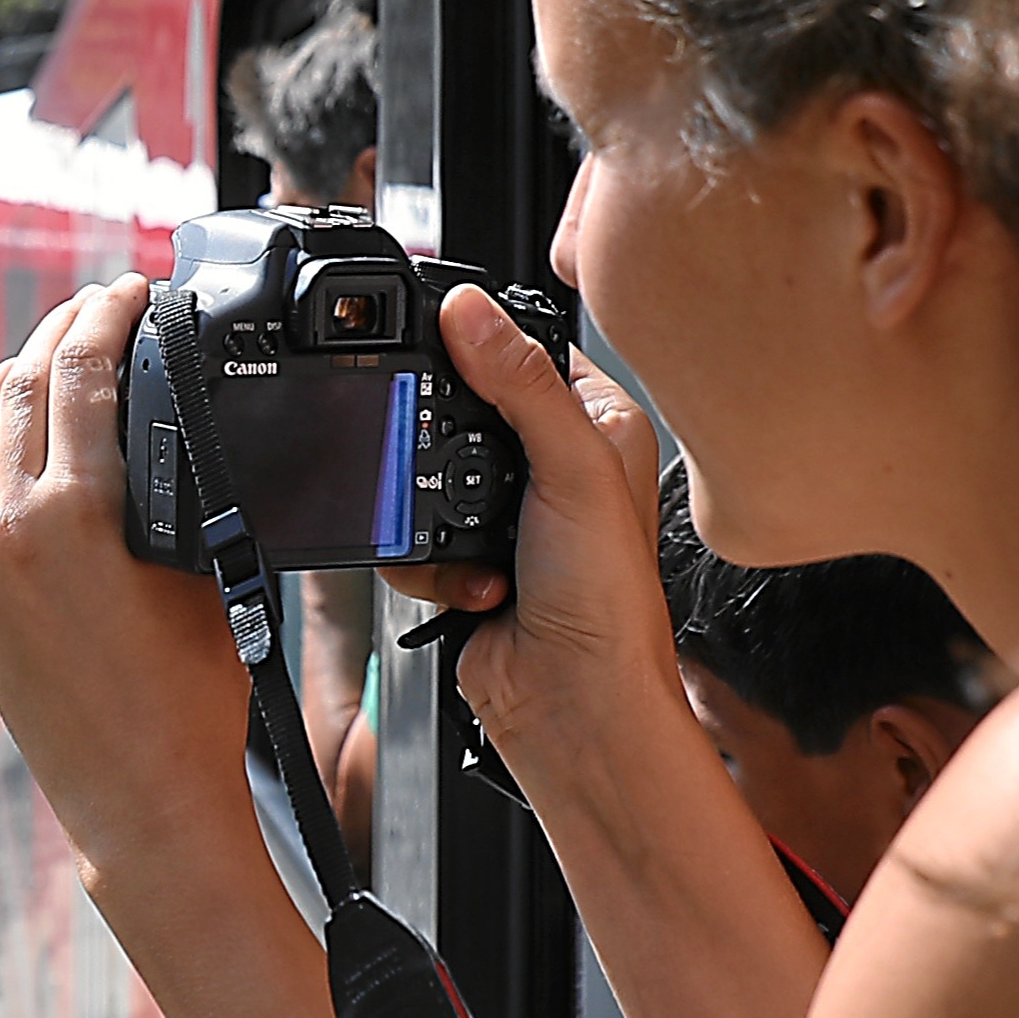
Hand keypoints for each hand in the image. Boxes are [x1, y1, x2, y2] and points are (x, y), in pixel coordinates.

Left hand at [0, 279, 287, 924]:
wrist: (147, 805)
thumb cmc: (195, 708)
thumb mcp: (214, 575)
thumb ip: (186, 491)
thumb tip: (180, 424)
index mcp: (71, 519)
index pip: (78, 377)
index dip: (105, 318)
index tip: (130, 290)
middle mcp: (8, 537)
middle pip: (16, 388)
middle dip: (59, 332)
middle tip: (99, 306)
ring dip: (12, 376)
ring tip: (57, 350)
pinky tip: (25, 434)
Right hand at [387, 285, 689, 801]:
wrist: (574, 706)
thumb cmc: (611, 605)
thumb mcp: (574, 470)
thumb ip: (519, 383)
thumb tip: (468, 311)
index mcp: (599, 429)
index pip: (528, 353)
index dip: (484, 345)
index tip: (445, 340)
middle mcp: (555, 469)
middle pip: (461, 411)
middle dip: (442, 446)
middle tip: (454, 465)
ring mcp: (507, 518)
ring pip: (423, 474)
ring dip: (432, 515)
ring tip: (478, 545)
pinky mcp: (464, 561)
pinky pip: (407, 534)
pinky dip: (423, 563)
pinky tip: (472, 584)